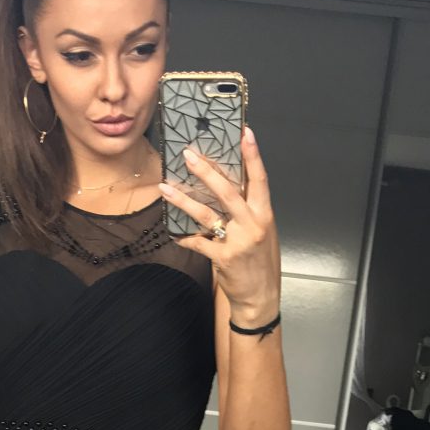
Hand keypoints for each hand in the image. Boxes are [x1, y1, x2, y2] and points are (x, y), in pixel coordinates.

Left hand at [158, 127, 280, 319]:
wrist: (261, 297)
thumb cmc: (262, 262)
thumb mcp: (264, 232)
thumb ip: (251, 211)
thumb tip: (233, 186)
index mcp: (264, 214)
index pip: (259, 179)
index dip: (253, 155)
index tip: (244, 133)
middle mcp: (253, 225)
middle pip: (227, 191)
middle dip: (206, 171)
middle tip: (188, 155)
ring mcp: (237, 241)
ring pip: (206, 214)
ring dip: (183, 200)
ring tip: (165, 187)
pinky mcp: (222, 258)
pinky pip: (198, 242)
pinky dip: (185, 238)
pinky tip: (173, 234)